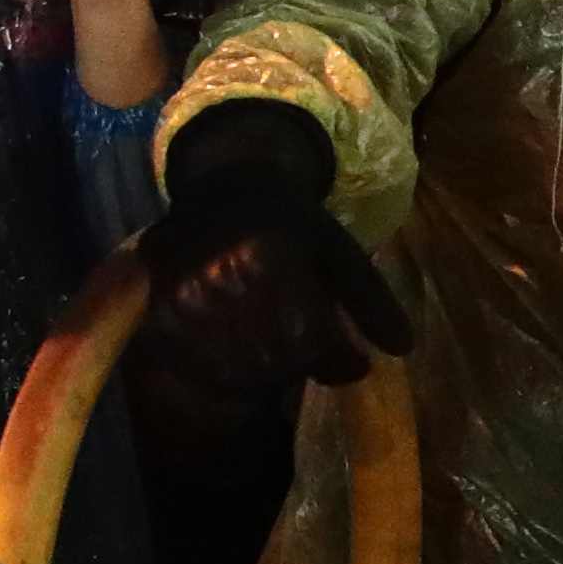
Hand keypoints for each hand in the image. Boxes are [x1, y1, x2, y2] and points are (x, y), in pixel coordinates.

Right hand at [130, 101, 407, 425]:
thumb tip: (402, 348)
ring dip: (267, 368)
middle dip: (303, 361)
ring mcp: (185, 304)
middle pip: (280, 361)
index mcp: (271, 257)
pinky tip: (239, 345)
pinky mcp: (161, 320)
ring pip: (244, 372)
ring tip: (271, 337)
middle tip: (304, 339)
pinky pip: (205, 371)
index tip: (351, 360)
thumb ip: (369, 297)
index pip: (315, 341)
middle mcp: (223, 281)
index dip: (341, 360)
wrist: (219, 191)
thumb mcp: (337, 248)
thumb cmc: (288, 223)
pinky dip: (228, 370)